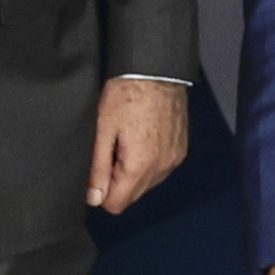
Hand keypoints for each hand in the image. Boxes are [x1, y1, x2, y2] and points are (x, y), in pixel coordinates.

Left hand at [86, 76, 191, 215]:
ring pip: (147, 183)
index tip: (97, 169)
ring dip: (133, 171)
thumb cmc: (127, 94)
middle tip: (111, 149)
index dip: (101, 192)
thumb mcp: (103, 130)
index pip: (117, 204)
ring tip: (126, 140)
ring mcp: (174, 159)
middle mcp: (162, 167)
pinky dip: (148, 161)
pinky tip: (140, 137)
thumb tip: (94, 198)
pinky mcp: (180, 150)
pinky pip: (160, 169)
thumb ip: (98, 168)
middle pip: (133, 196)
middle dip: (117, 181)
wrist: (156, 70)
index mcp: (141, 165)